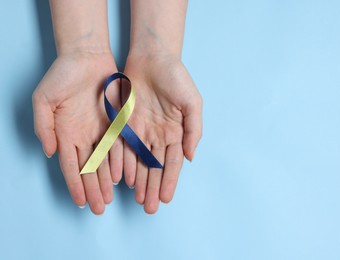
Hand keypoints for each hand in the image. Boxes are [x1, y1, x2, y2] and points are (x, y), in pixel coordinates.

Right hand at [32, 53, 122, 214]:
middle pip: (89, 169)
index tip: (79, 202)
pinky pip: (119, 145)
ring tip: (110, 198)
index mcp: (65, 133)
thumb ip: (44, 127)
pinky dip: (120, 161)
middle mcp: (83, 136)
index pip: (70, 165)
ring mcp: (100, 130)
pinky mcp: (116, 122)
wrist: (87, 57)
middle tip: (99, 208)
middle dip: (93, 189)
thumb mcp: (44, 99)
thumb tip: (49, 152)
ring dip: (107, 180)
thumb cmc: (62, 75)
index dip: (75, 184)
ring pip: (105, 162)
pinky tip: (123, 176)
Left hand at [123, 54, 201, 213]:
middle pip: (155, 167)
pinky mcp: (124, 123)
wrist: (152, 57)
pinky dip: (123, 163)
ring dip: (139, 181)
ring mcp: (140, 130)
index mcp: (175, 132)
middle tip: (149, 208)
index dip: (169, 181)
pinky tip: (124, 178)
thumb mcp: (192, 102)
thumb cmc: (176, 77)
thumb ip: (193, 130)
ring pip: (139, 162)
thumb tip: (190, 157)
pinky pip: (123, 147)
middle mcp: (157, 135)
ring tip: (138, 199)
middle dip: (153, 187)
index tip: (166, 199)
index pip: (172, 163)